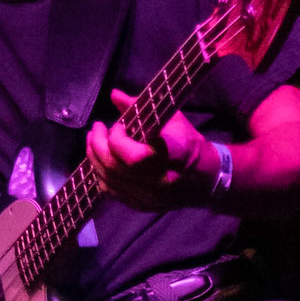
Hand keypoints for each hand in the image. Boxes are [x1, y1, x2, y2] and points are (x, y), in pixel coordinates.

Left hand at [86, 88, 216, 209]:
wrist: (205, 178)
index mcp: (170, 160)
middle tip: (97, 129)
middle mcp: (158, 183)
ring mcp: (148, 198)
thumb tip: (114, 95)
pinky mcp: (141, 205)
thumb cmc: (189, 143)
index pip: (133, 156)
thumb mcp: (172, 119)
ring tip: (94, 142)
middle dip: (98, 145)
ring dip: (94, 158)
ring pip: (108, 180)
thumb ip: (140, 107)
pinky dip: (100, 175)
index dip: (117, 137)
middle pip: (114, 168)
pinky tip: (100, 162)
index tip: (119, 125)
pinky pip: (111, 192)